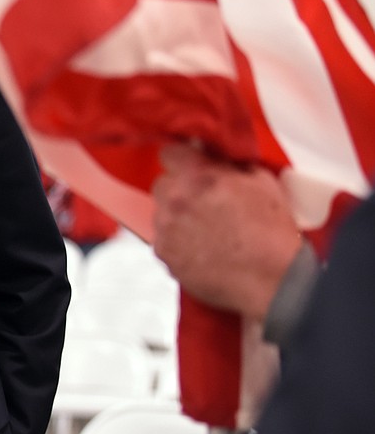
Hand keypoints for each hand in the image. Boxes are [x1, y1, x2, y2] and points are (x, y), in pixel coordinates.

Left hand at [151, 143, 301, 320]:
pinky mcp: (163, 253)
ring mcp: (166, 228)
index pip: (170, 152)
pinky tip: (199, 248)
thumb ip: (230, 166)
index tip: (189, 166)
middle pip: (163, 184)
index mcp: (198, 177)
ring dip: (176, 216)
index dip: (182, 159)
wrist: (272, 281)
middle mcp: (176, 200)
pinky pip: (162, 239)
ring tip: (204, 230)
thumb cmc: (271, 234)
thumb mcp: (262, 183)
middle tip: (202, 202)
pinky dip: (176, 241)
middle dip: (179, 189)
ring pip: (161, 212)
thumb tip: (216, 159)